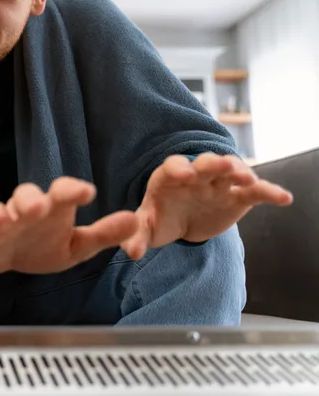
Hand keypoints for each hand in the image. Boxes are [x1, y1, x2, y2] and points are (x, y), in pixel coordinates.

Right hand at [0, 177, 139, 273]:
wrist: (4, 253)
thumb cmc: (43, 243)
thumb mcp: (77, 245)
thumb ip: (104, 234)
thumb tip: (136, 221)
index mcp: (54, 210)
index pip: (64, 194)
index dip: (73, 191)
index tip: (87, 192)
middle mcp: (27, 209)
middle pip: (29, 197)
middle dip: (32, 200)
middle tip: (38, 206)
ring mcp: (0, 218)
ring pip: (0, 211)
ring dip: (1, 213)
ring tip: (3, 219)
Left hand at [122, 153, 292, 259]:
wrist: (181, 222)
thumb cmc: (160, 219)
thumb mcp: (146, 228)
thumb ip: (137, 236)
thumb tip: (130, 251)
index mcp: (168, 178)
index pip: (172, 167)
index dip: (178, 169)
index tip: (184, 176)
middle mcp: (195, 175)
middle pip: (204, 163)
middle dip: (213, 163)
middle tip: (223, 166)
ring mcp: (217, 184)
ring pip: (231, 171)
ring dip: (240, 171)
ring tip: (249, 178)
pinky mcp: (237, 196)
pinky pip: (254, 192)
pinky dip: (268, 192)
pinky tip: (283, 198)